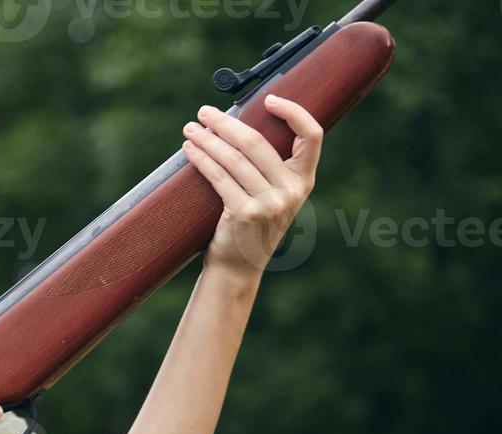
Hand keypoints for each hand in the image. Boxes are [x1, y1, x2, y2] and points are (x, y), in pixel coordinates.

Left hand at [181, 94, 322, 275]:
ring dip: (208, 139)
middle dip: (227, 123)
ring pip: (234, 159)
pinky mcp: (245, 214)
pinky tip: (189, 150)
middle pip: (258, 143)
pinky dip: (202, 160)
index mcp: (303, 180)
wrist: (238, 267)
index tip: (269, 99)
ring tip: (190, 129)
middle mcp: (291, 191)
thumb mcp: (272, 196)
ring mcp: (269, 204)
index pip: (311, 136)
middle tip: (204, 112)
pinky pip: (219, 177)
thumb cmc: (250, 225)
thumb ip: (268, 168)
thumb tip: (236, 125)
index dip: (294, 112)